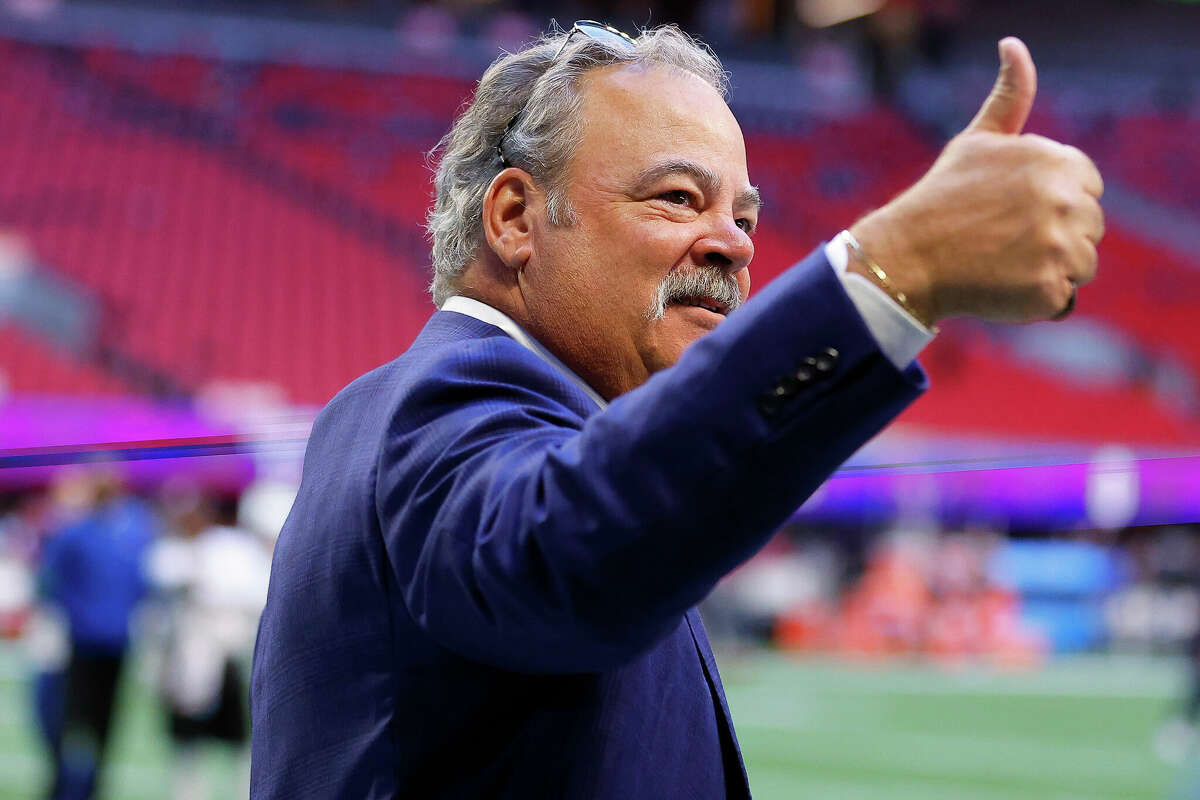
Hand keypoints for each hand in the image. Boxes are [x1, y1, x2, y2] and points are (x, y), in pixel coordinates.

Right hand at [849, 37, 1104, 323]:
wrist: (906, 256)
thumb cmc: (941, 198)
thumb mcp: (977, 141)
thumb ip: (1011, 97)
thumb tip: (1014, 45)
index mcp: (1056, 159)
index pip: (1087, 189)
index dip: (1051, 204)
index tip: (1011, 211)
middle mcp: (1063, 200)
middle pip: (1089, 228)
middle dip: (1053, 237)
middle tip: (1000, 240)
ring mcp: (1058, 246)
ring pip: (1082, 266)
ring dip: (1048, 270)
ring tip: (1000, 262)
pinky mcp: (1047, 288)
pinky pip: (1061, 299)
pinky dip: (1033, 300)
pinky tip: (998, 285)